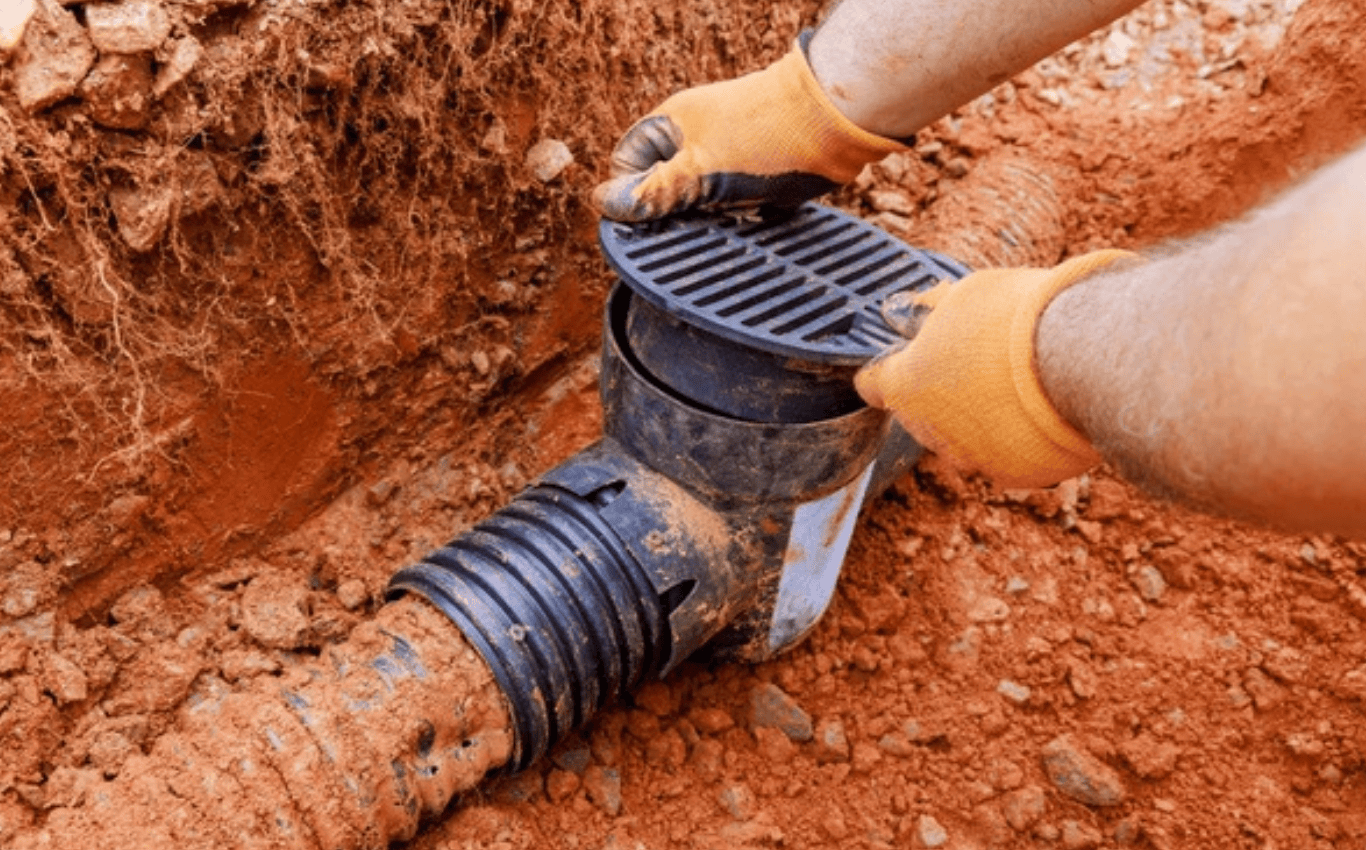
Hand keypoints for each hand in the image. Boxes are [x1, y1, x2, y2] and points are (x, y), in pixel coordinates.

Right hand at [593, 39, 904, 221]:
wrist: (838, 122)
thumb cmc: (766, 138)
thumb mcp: (698, 171)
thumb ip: (653, 193)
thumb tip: (605, 205)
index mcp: (669, 126)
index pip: (626, 167)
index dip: (632, 197)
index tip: (651, 220)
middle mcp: (694, 138)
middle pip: (664, 189)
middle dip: (677, 213)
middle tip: (700, 220)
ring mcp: (726, 153)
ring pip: (700, 201)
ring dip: (712, 218)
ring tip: (735, 215)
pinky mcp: (755, 171)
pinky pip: (734, 204)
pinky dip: (741, 216)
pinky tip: (755, 218)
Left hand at [855, 251, 1134, 488]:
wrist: (1081, 360)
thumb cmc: (1017, 319)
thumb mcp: (968, 293)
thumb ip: (936, 309)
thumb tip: (919, 305)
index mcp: (905, 386)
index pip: (872, 383)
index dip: (886, 369)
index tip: (901, 360)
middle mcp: (930, 431)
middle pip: (923, 412)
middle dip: (943, 390)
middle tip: (979, 361)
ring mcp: (971, 458)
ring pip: (966, 438)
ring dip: (982, 416)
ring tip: (1018, 383)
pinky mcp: (1015, 475)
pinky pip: (1009, 455)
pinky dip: (1020, 437)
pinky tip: (1042, 409)